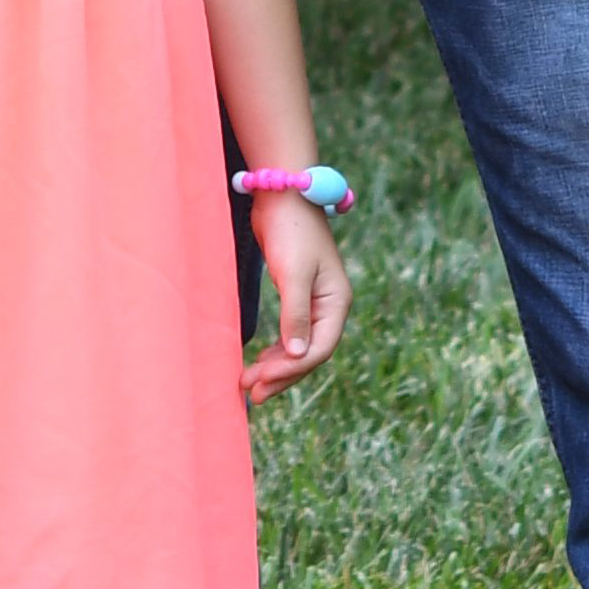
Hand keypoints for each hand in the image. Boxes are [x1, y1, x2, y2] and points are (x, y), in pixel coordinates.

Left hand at [241, 193, 349, 405]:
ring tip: (250, 384)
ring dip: (277, 367)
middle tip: (252, 393)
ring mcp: (314, 301)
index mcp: (337, 302)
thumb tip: (298, 354)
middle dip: (282, 375)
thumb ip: (296, 314)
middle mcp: (329, 306)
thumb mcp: (294, 273)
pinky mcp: (296, 295)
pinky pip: (290, 333)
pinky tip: (260, 361)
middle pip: (309, 353)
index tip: (262, 381)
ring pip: (299, 346)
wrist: (282, 194)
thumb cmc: (291, 231)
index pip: (319, 348)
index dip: (292, 369)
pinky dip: (276, 350)